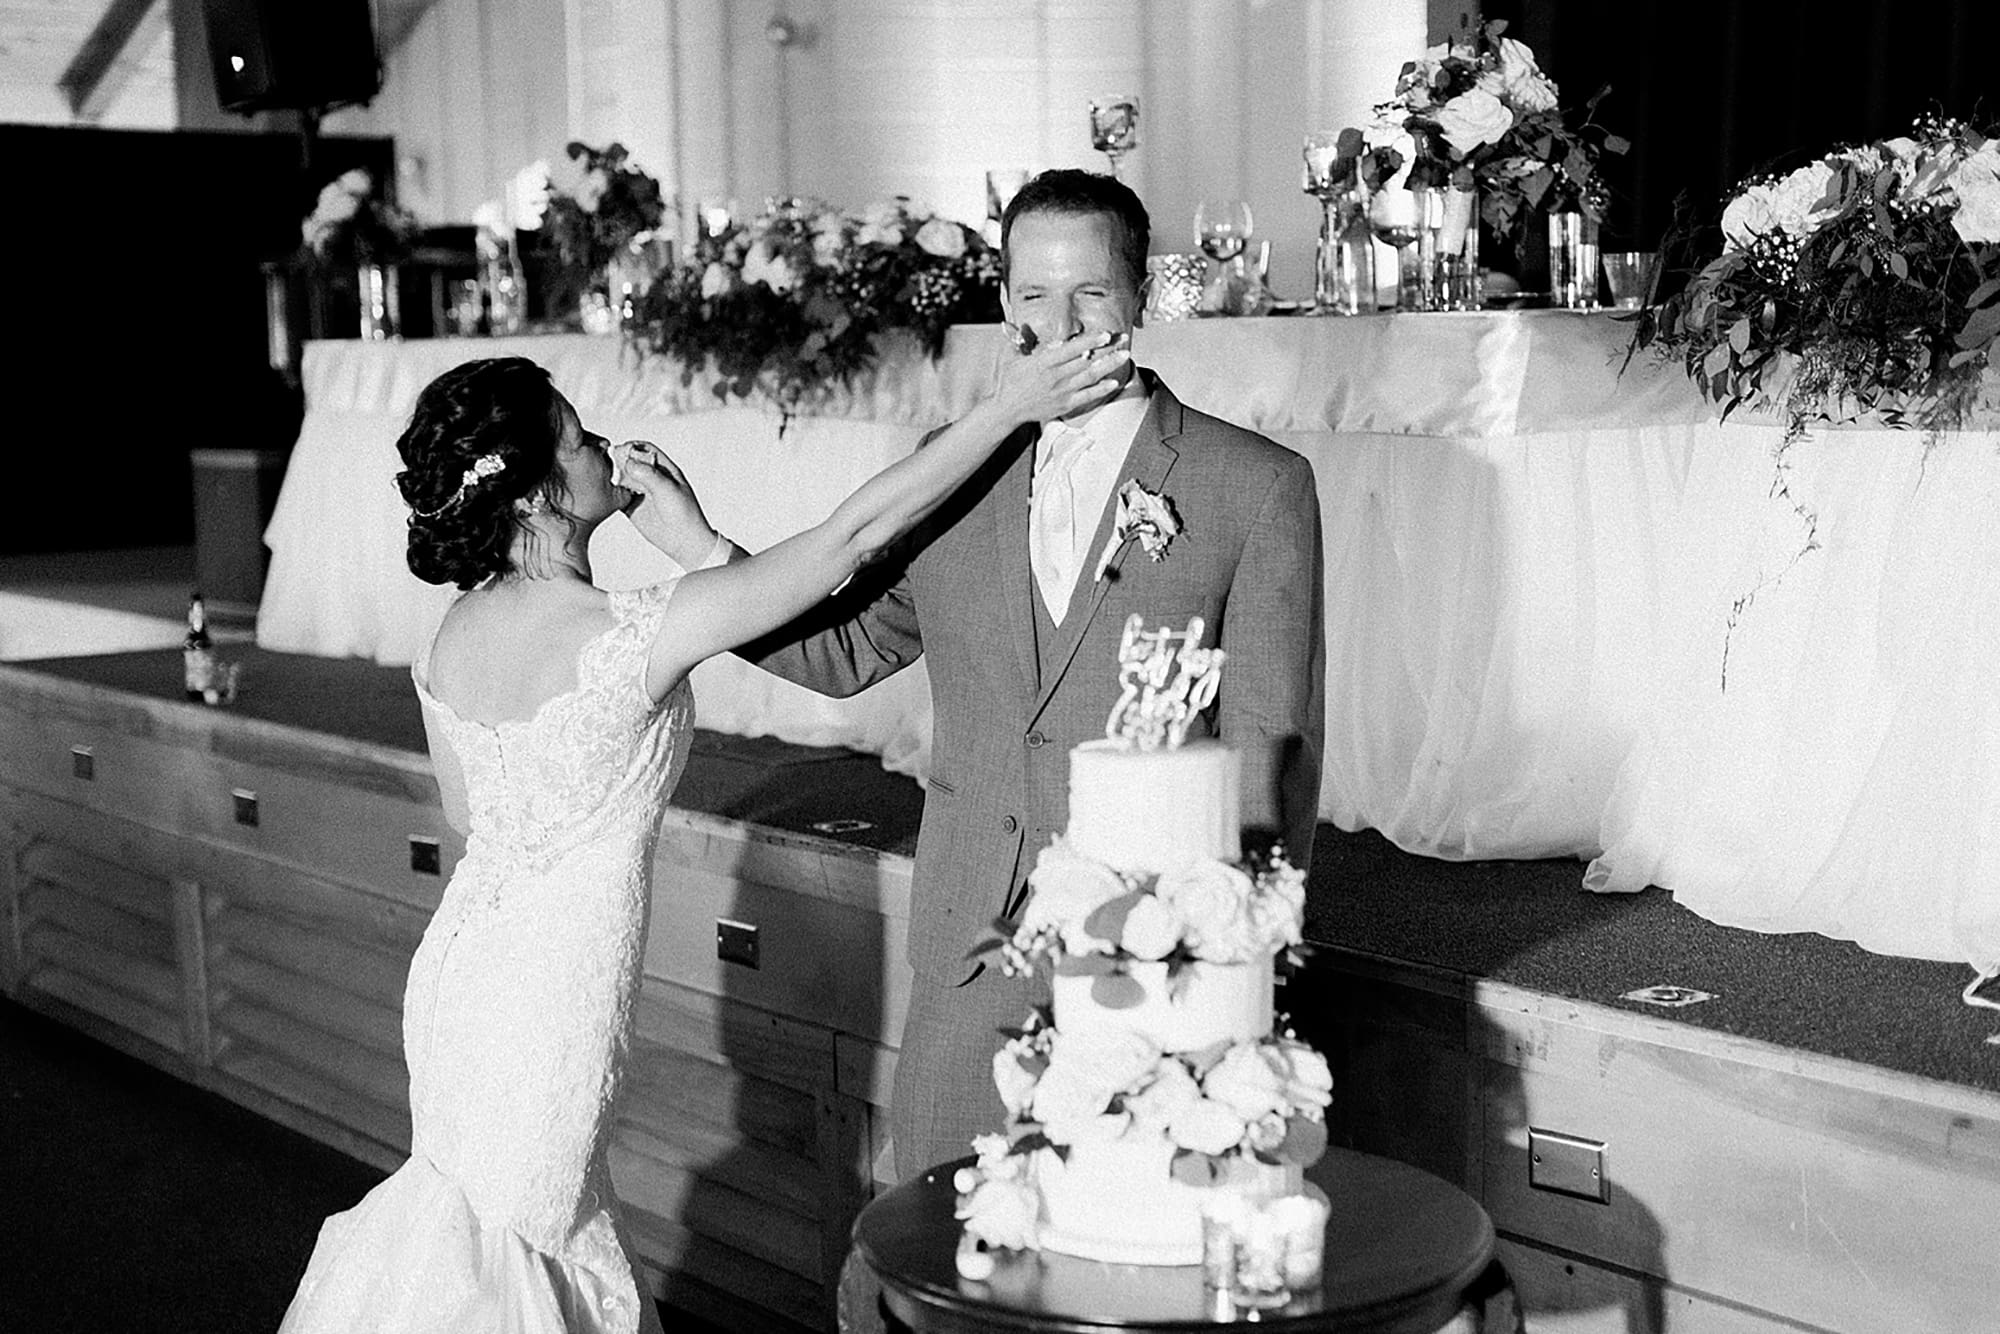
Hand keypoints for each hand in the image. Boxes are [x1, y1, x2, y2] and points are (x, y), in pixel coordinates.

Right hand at [618, 442, 718, 567]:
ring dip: (613, 475)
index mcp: (665, 469)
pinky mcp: (632, 506)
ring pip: (622, 477)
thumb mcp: (668, 489)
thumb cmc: (684, 513)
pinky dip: (610, 492)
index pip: (646, 449)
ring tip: (606, 478)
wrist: (684, 541)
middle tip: (609, 464)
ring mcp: (642, 492)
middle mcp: (652, 478)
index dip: (633, 446)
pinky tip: (607, 493)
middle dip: (619, 460)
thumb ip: (649, 474)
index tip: (621, 450)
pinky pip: (618, 495)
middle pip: (631, 461)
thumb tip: (628, 462)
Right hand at [990, 330, 1130, 425]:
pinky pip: (1087, 396)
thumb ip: (1017, 338)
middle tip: (1123, 339)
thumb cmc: (1008, 381)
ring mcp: (1062, 391)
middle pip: (1087, 360)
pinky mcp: (1065, 404)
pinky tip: (1114, 381)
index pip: (1072, 348)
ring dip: (1110, 365)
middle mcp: (1055, 376)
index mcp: (1044, 362)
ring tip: (1125, 355)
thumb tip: (1010, 323)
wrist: (1006, 409)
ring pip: (1091, 376)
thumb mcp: (1009, 356)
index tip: (1105, 334)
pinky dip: (1101, 389)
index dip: (1090, 341)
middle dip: (1108, 348)